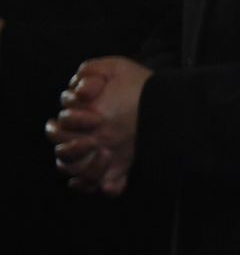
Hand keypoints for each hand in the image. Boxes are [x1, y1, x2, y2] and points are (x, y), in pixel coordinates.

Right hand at [46, 56, 151, 195]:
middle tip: (95, 142)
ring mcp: (98, 154)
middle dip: (72, 147)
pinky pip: (95, 185)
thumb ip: (92, 71)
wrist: (167, 99)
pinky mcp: (115, 168)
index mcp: (80, 117)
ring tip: (107, 155)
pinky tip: (110, 183)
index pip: (57, 127)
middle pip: (61, 152)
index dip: (71, 123)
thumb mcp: (117, 69)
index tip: (96, 119)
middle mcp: (84, 138)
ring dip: (86, 168)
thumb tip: (80, 91)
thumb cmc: (138, 84)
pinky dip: (98, 186)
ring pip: (74, 171)